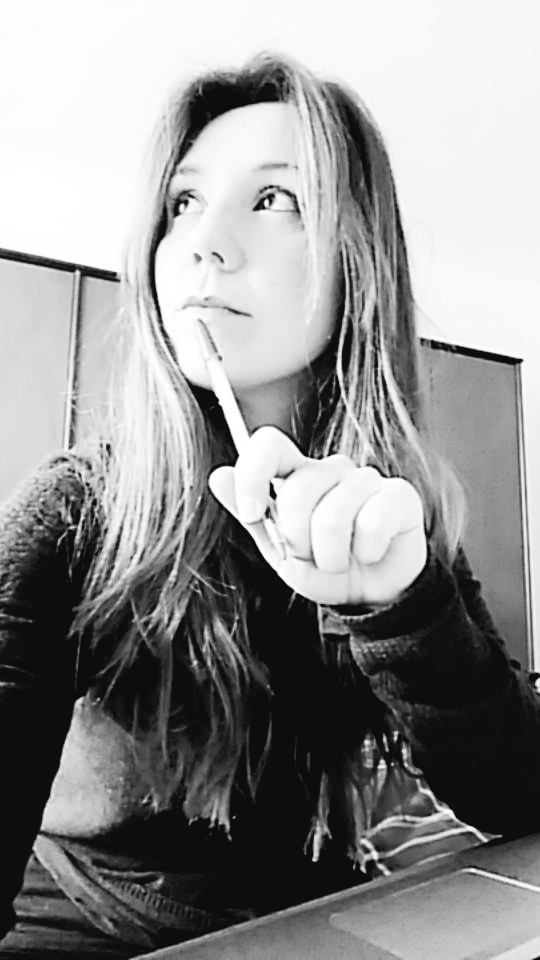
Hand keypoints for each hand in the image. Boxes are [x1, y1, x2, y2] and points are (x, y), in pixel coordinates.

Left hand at [208, 426, 427, 606]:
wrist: (372, 595)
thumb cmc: (324, 567)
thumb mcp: (278, 549)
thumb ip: (250, 514)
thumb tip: (218, 476)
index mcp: (298, 475)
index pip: (269, 444)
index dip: (253, 475)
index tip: (253, 513)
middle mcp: (332, 470)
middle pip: (298, 491)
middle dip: (297, 540)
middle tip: (312, 557)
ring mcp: (368, 479)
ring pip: (333, 515)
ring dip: (331, 557)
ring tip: (339, 562)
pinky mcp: (400, 496)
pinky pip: (372, 522)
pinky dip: (365, 551)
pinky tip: (370, 553)